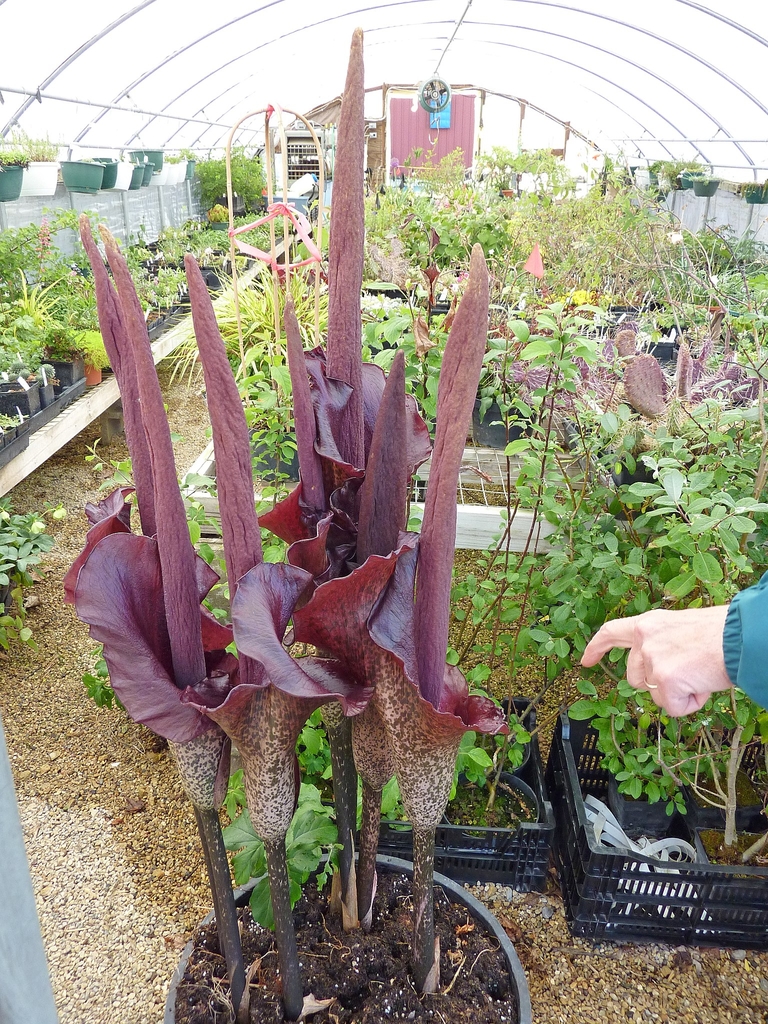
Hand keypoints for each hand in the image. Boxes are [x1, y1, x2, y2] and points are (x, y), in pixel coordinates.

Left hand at [581, 606, 732, 716]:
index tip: (584, 661)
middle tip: (689, 672)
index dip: (596, 648)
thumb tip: (662, 671)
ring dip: (677, 694)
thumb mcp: (683, 630)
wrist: (742, 636)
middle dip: (658, 684)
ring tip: (700, 674)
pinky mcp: (665, 680)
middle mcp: (645, 639)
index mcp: (649, 623)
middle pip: (635, 679)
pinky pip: (673, 708)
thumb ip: (664, 645)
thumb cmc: (722, 633)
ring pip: (656, 696)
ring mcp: (652, 660)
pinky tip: (704, 685)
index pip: (612, 632)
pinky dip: (691, 704)